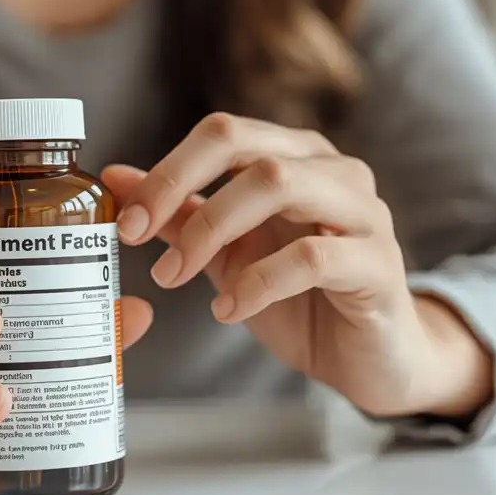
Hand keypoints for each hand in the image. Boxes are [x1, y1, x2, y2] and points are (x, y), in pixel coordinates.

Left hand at [103, 113, 492, 418]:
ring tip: (180, 279)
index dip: (168, 171)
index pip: (225, 133)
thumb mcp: (228, 256)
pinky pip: (312, 256)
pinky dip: (258, 282)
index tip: (126, 220)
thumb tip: (116, 180)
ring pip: (281, 185)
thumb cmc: (303, 302)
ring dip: (214, 231)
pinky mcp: (380, 263)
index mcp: (296, 156)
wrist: (373, 361)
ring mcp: (364, 212)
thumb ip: (180, 215)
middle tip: (141, 246)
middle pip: (250, 150)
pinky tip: (230, 309)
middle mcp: (334, 170)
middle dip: (183, 192)